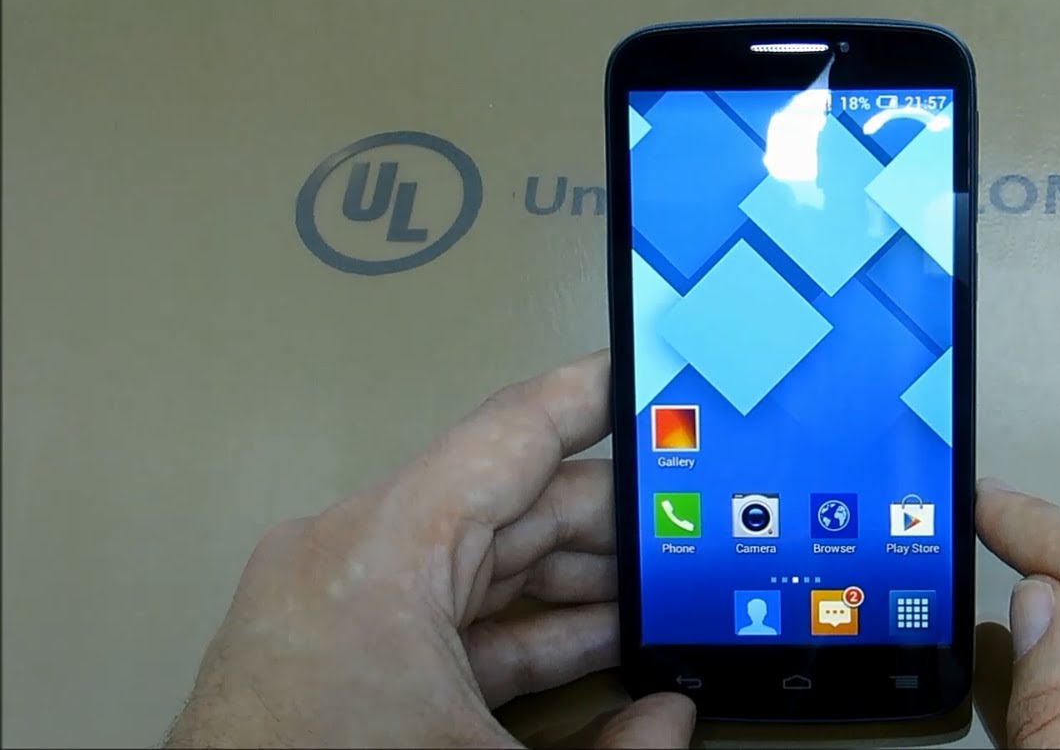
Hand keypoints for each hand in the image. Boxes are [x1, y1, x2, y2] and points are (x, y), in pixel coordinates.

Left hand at [166, 350, 693, 748]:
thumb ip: (606, 747)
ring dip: (577, 579)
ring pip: (487, 561)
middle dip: (612, 520)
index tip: (646, 373)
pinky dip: (527, 624)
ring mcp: (344, 605)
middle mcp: (355, 558)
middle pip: (513, 505)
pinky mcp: (342, 652)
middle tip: (689, 523)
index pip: (512, 435)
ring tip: (659, 592)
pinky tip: (598, 640)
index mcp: (382, 552)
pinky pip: (454, 615)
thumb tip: (668, 724)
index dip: (593, 396)